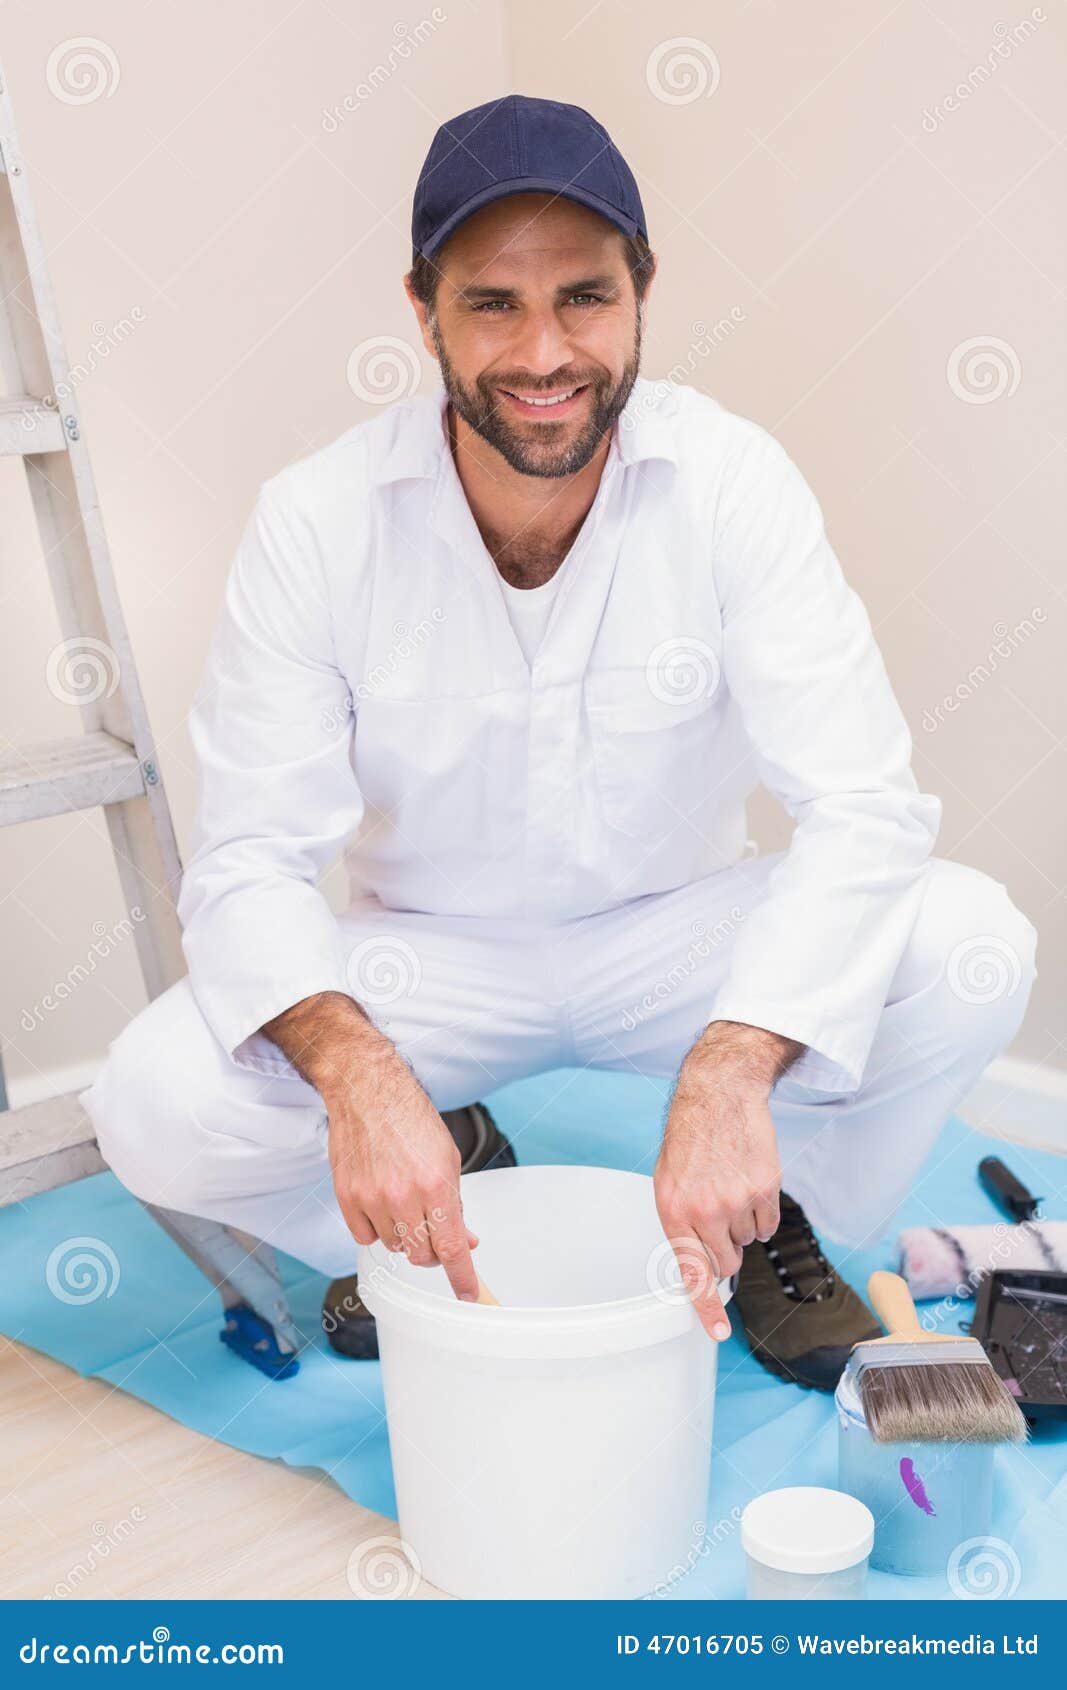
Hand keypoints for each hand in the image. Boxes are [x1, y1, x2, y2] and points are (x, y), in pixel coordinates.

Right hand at [261, 992, 479, 1300]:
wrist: (366, 1091)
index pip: (451, 1248)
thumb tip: (466, 1241)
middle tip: (435, 1229)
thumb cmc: (410, 1118)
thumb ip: (455, 1204)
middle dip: (434, 1250)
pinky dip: (377, 1230)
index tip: (469, 1296)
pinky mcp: (346, 1196)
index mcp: (436, 1184)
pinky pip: (365, 1237)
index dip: (463, 1278)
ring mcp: (371, 1198)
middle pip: (423, 1255)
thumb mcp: (449, 1157)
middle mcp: (403, 1196)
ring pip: (395, 1247)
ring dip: (405, 1236)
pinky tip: (381, 1205)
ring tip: (404, 1202)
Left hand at [654, 1021, 800, 1341]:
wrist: (720, 1096)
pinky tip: (750, 1185)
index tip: (719, 1334)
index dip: (707, 1308)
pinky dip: (763, 1213)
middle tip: (720, 1216)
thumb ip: (682, 1224)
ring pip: (749, 1243)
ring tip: (731, 1187)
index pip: (692, 1272)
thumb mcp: (668, 1181)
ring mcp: (736, 1202)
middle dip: (725, 1250)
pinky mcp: (764, 1190)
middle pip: (726, 1263)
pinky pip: (769, 1226)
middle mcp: (704, 1211)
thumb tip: (699, 1266)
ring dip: (744, 1225)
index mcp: (672, 1211)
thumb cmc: (691, 1139)